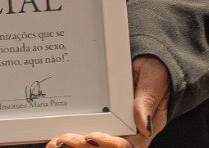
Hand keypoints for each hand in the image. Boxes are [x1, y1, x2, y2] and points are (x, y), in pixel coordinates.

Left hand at [46, 54, 169, 147]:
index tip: (91, 136)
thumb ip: (146, 101)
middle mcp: (126, 133)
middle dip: (83, 147)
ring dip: (74, 146)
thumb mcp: (153, 82)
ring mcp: (112, 128)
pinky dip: (71, 138)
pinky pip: (85, 133)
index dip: (108, 143)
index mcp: (142, 129)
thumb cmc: (154, 74)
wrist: (147, 67)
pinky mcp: (101, 121)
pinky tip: (55, 138)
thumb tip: (144, 126)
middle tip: (64, 139)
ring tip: (55, 143)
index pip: (126, 145)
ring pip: (93, 145)